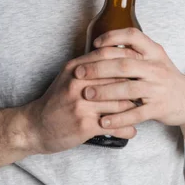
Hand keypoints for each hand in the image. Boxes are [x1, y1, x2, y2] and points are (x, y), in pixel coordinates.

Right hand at [24, 45, 140, 153]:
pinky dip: (126, 129)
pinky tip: (132, 130)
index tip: (142, 64)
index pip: (108, 56)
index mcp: (77, 69)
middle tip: (148, 89)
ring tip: (143, 111)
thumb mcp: (68, 76)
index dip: (128, 58)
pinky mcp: (85, 125)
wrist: (35, 127)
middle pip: (117, 79)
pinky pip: (114, 125)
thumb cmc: (55, 101)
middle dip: (135, 84)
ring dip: (134, 109)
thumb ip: (89, 65)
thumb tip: (116, 54)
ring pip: (120, 103)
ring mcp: (82, 105)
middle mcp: (79, 84)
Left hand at [74, 28, 184, 129]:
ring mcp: (159, 88)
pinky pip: (136, 114)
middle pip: (124, 63)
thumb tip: (100, 47)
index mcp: (154, 52)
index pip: (133, 36)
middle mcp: (156, 67)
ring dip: (104, 92)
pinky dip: (118, 118)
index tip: (95, 44)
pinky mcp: (159, 108)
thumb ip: (133, 52)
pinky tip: (103, 121)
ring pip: (128, 89)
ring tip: (86, 94)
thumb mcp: (154, 59)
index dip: (112, 37)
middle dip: (98, 68)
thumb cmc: (164, 78)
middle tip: (79, 73)